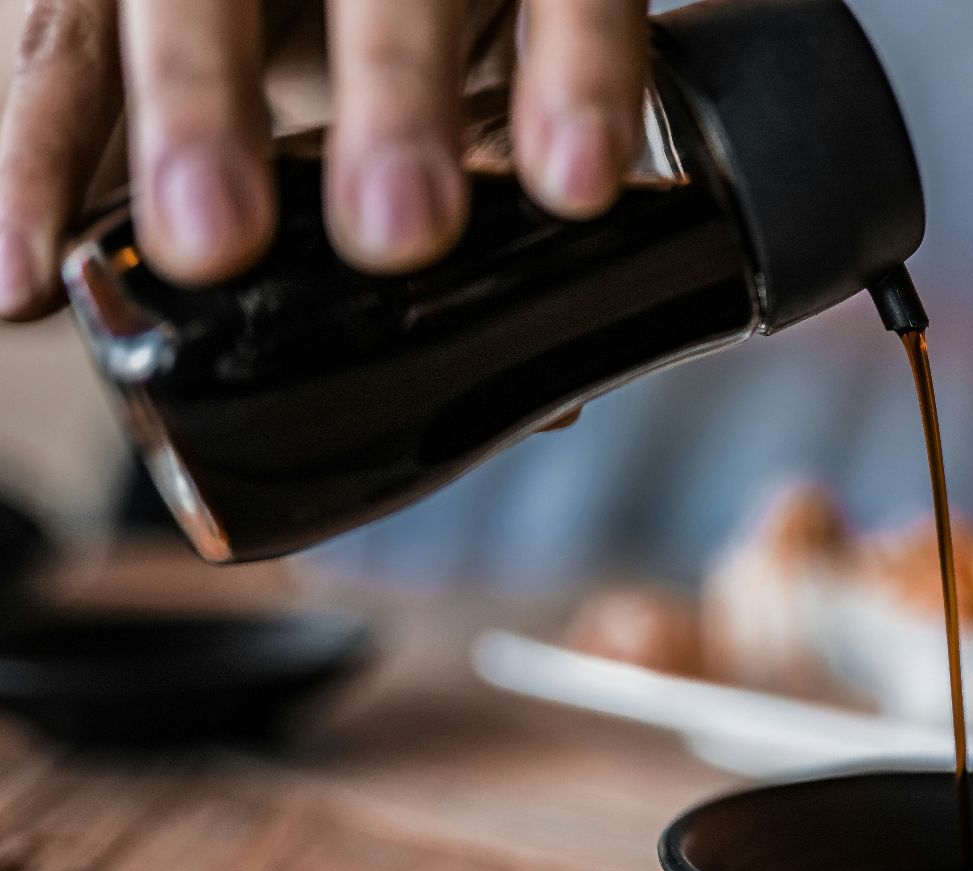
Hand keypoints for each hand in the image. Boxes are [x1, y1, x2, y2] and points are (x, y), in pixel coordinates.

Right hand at [0, 0, 649, 320]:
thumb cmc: (395, 30)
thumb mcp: (472, 73)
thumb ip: (497, 190)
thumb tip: (539, 397)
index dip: (578, 76)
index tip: (580, 187)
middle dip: (393, 94)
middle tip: (402, 227)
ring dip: (200, 113)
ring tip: (210, 245)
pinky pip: (51, 48)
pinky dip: (31, 161)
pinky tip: (25, 280)